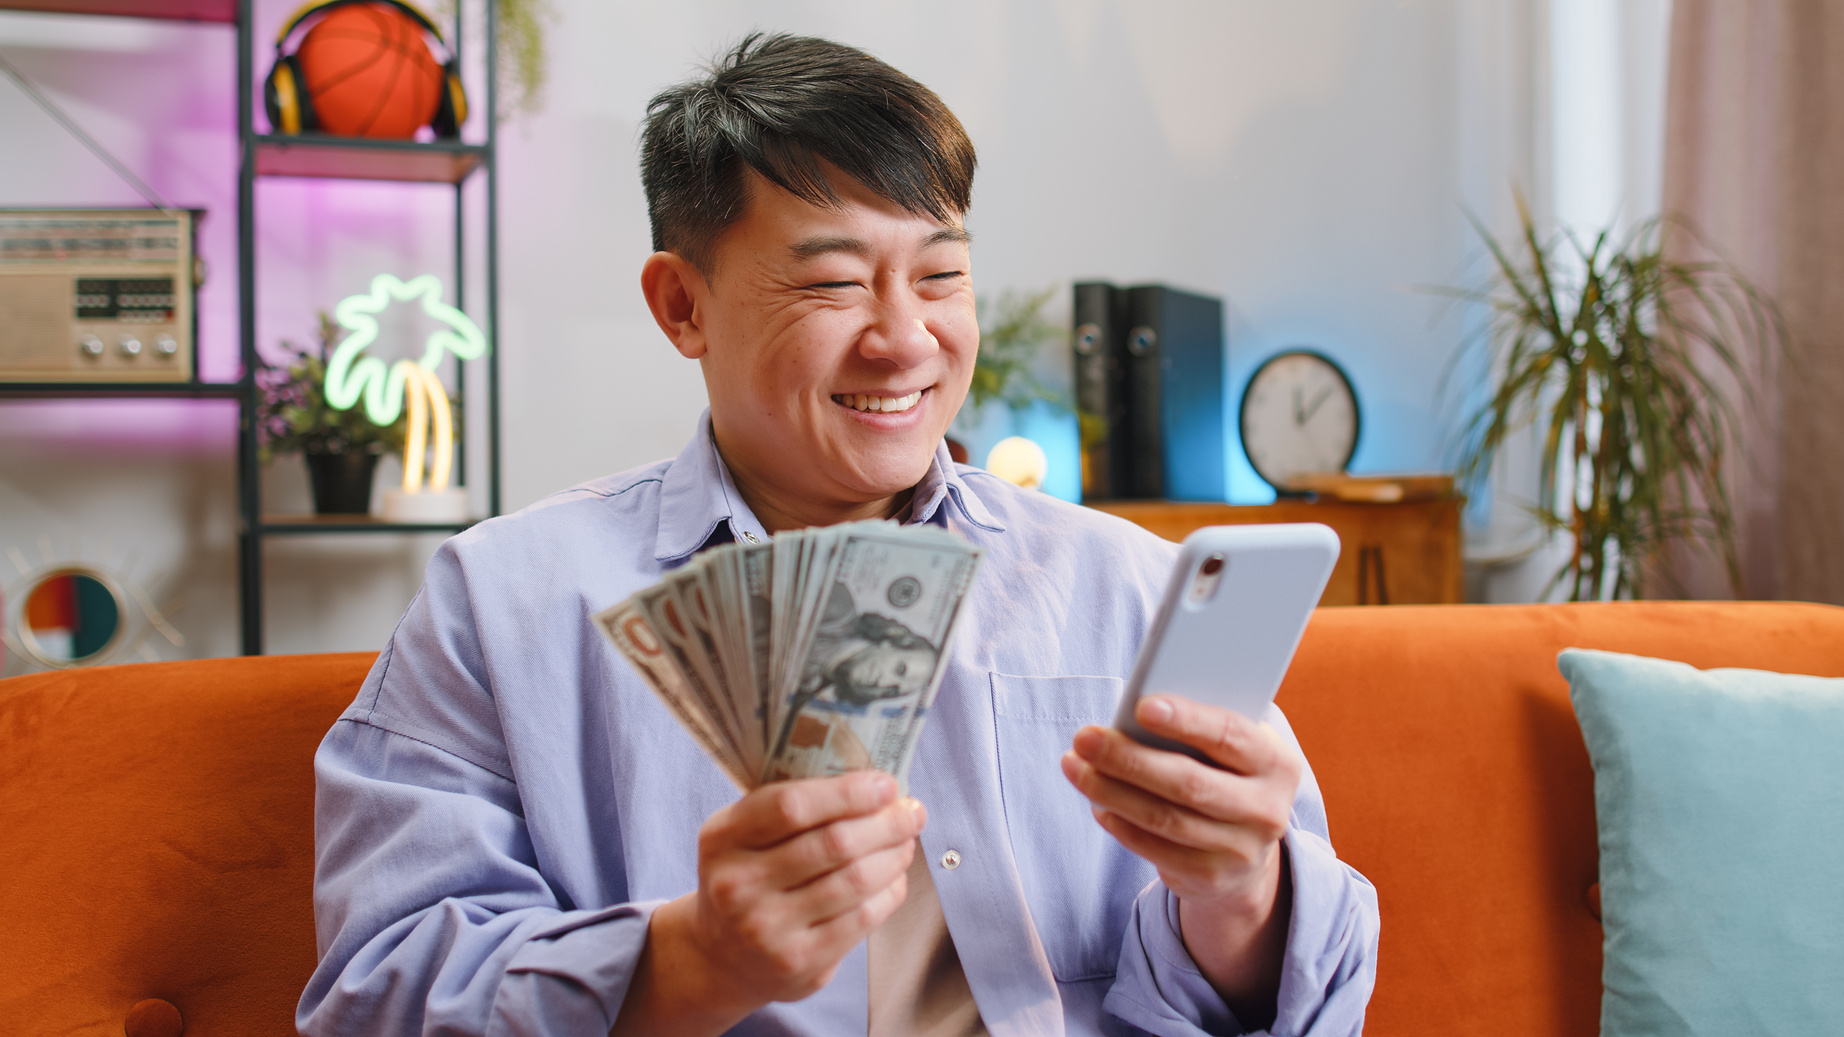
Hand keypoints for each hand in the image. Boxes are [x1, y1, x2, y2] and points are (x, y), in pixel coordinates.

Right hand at [612, 772, 924, 1035]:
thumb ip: (790, 806)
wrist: (720, 957)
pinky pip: (862, 918)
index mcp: (722, 838)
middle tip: (911, 812)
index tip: (886, 785)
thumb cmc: (747, 877)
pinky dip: (890, 891)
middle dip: (886, 822)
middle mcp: (738, 885)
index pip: (791, 805)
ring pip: (856, 880)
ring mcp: (767, 928)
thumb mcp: (743, 835)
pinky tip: (894, 876)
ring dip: (894, 855)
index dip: (848, 792)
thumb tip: (872, 782)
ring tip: (906, 841)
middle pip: (834, 843)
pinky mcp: (799, 962)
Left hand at [1061, 695, 1301, 1024]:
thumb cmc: (1225, 773)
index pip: (1231, 736)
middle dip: (1129, 758)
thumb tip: (1137, 710)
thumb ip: (1200, 727)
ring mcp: (1240, 850)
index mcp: (1277, 763)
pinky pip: (1154, 850)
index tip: (1141, 706)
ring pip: (1165, 819)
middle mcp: (1266, 809)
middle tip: (1084, 737)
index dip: (1187, 721)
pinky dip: (1119, 824)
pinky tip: (1096, 802)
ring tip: (1074, 766)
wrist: (1247, 849)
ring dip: (1111, 791)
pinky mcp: (1210, 878)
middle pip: (1189, 783)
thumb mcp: (1229, 747)